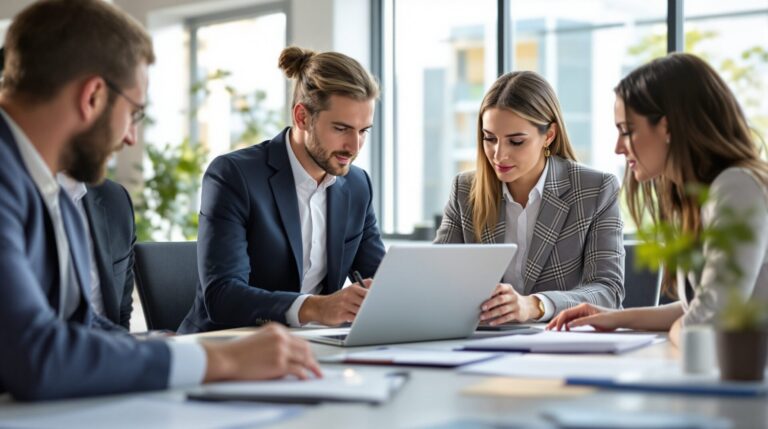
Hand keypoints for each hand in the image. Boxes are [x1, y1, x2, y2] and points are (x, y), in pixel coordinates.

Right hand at [202, 323, 321, 381]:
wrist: (226, 358)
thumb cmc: (237, 352)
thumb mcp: (259, 339)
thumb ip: (274, 343)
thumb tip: (286, 354)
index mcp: (276, 329)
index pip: (298, 340)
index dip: (306, 350)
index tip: (310, 356)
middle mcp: (281, 337)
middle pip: (305, 348)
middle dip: (312, 359)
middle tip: (316, 367)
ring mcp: (281, 350)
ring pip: (305, 358)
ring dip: (312, 367)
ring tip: (316, 374)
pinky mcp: (279, 364)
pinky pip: (298, 370)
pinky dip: (305, 375)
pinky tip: (306, 379)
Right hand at [298, 279, 372, 324]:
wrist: (320, 307)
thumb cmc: (338, 300)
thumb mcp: (350, 289)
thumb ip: (363, 285)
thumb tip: (375, 282)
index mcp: (353, 288)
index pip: (370, 292)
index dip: (377, 298)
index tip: (383, 303)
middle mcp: (349, 295)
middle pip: (367, 302)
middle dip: (372, 308)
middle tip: (378, 312)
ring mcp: (345, 304)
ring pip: (361, 311)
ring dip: (365, 315)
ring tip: (366, 317)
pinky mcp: (341, 314)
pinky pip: (354, 318)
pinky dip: (358, 320)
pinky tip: (358, 320)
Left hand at [479, 283, 539, 324]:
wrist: (528, 306)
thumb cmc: (512, 299)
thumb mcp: (506, 293)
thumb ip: (496, 293)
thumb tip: (480, 298)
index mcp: (508, 288)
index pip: (499, 287)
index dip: (491, 291)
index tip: (482, 294)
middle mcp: (512, 296)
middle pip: (500, 299)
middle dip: (490, 304)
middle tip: (482, 308)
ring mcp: (515, 305)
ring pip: (502, 310)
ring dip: (491, 314)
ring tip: (483, 316)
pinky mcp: (517, 314)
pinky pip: (506, 318)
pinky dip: (498, 321)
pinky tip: (491, 322)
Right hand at [546, 303, 622, 331]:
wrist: (619, 319)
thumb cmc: (610, 318)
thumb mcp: (596, 320)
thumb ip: (581, 322)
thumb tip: (568, 325)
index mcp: (583, 307)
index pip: (566, 313)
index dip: (559, 321)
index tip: (556, 329)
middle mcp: (581, 309)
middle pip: (564, 315)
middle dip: (556, 322)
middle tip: (548, 329)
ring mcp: (583, 313)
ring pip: (567, 318)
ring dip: (560, 323)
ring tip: (553, 330)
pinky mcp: (585, 318)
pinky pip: (572, 321)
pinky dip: (566, 325)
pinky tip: (565, 330)